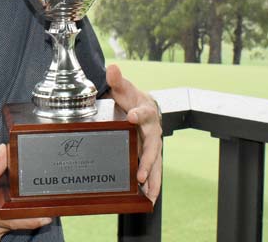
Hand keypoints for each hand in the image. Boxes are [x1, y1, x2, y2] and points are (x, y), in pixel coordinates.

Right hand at [0, 144, 51, 241]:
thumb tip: (5, 151)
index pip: (16, 220)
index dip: (34, 219)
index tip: (49, 216)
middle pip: (16, 223)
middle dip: (25, 213)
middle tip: (37, 202)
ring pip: (9, 227)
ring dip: (13, 216)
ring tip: (8, 203)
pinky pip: (2, 230)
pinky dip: (5, 220)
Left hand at [106, 64, 162, 203]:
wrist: (141, 106)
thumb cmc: (130, 98)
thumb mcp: (123, 88)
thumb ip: (116, 79)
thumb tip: (112, 68)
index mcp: (146, 111)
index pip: (143, 112)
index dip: (139, 114)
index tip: (132, 117)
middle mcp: (153, 131)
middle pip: (152, 146)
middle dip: (146, 160)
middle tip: (139, 174)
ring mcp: (152, 145)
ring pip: (155, 164)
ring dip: (152, 179)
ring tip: (148, 195)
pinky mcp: (149, 155)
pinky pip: (153, 172)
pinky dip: (152, 185)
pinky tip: (148, 199)